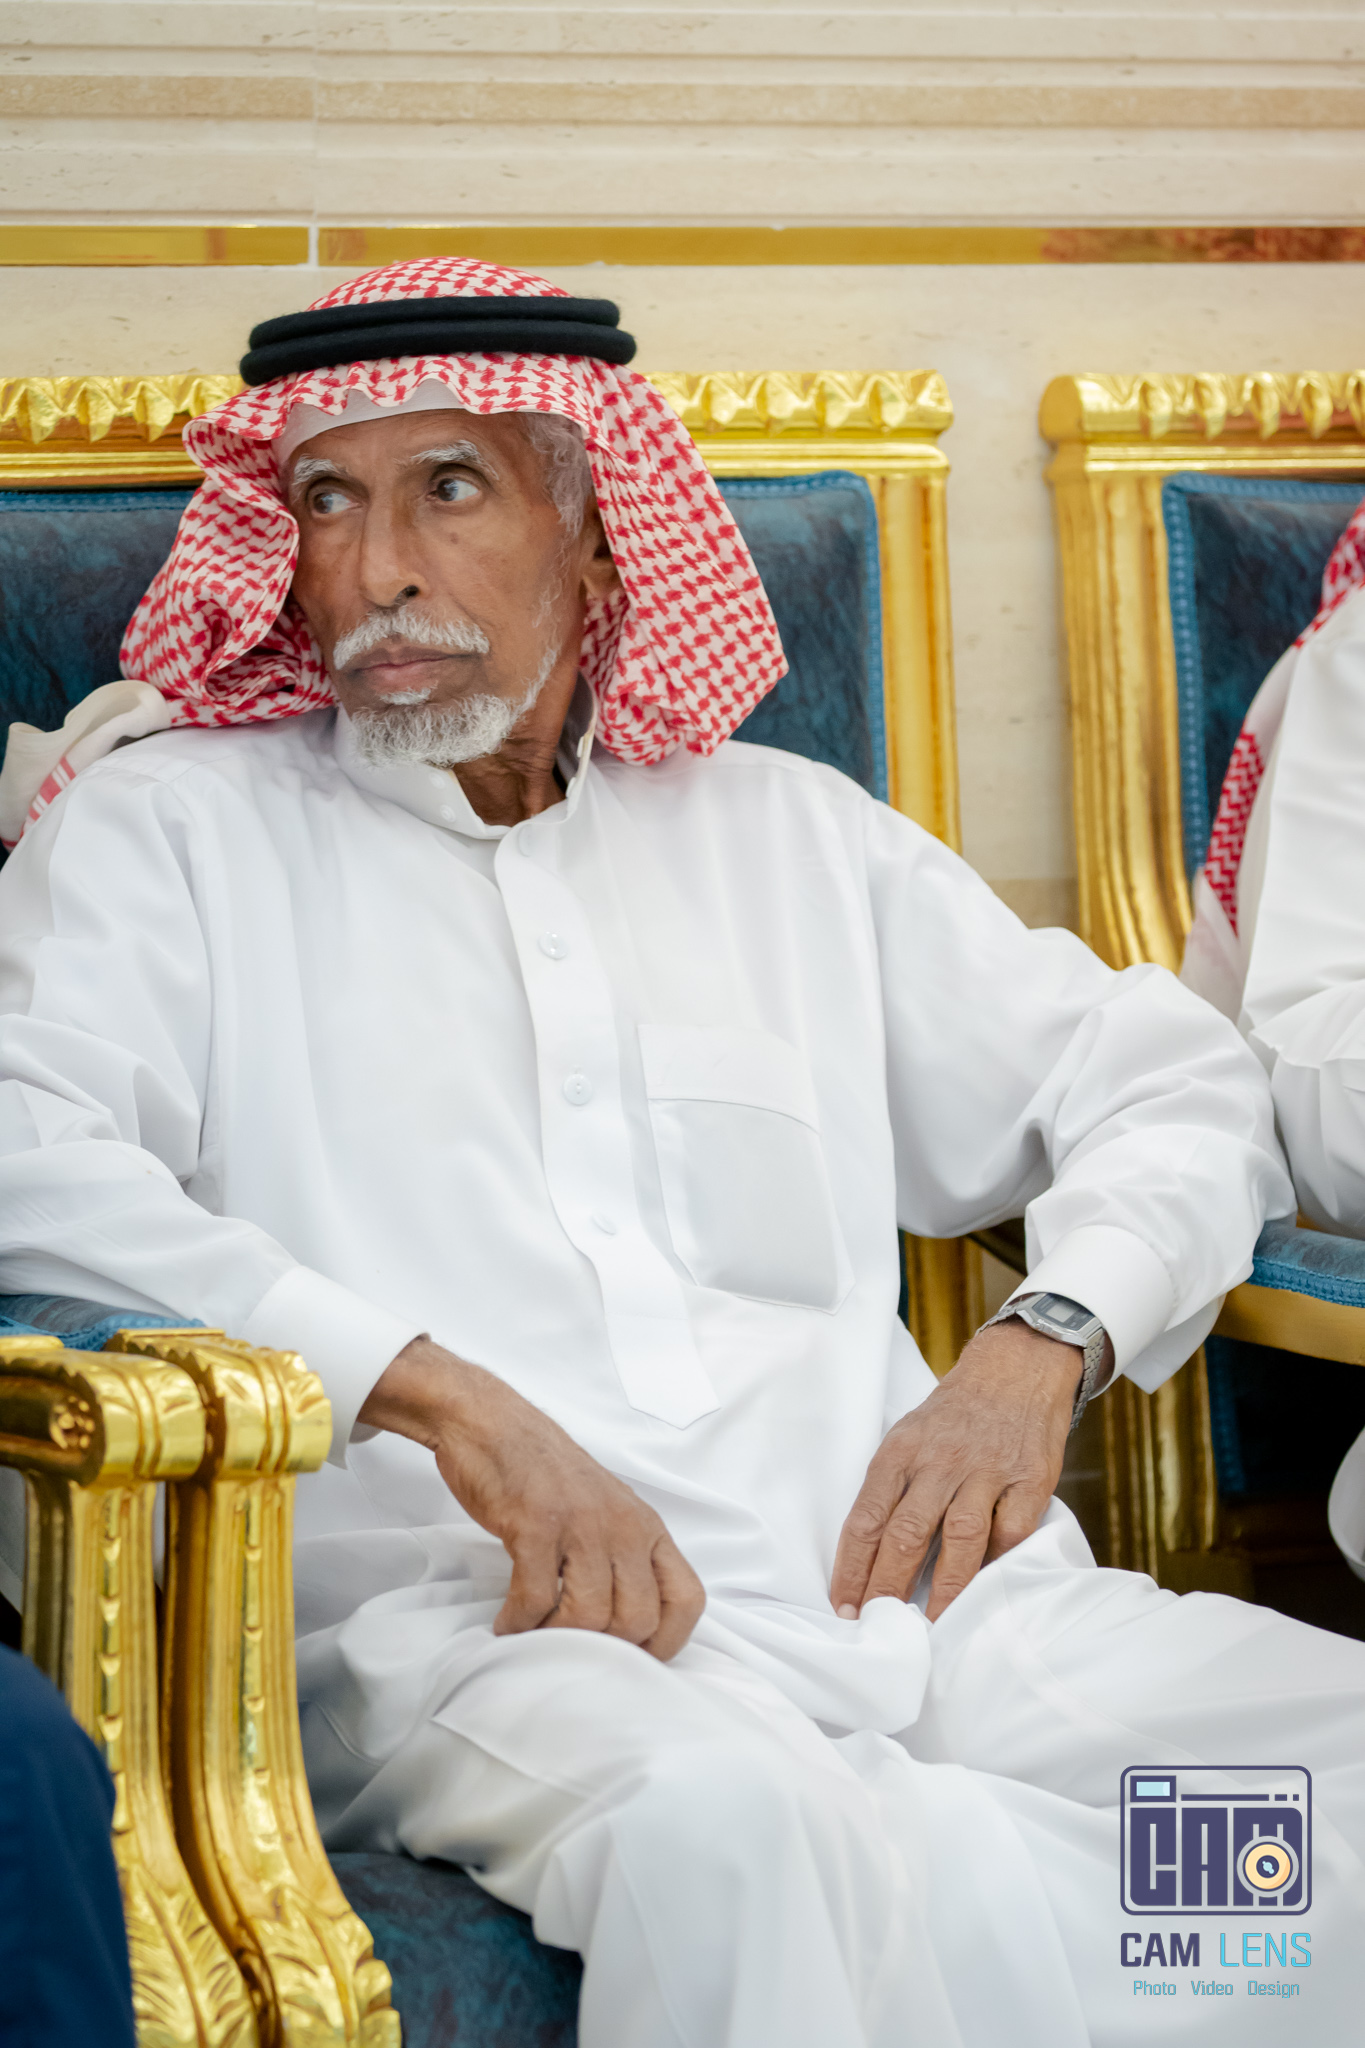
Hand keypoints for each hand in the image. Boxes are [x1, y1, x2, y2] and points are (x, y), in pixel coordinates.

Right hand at [358, 1336, 704, 1659]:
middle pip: (636, 1620)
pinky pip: (536, 1599)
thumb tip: (627, 1630)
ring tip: (534, 1631)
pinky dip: (519, 1623)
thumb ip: (624, 1559)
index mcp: (647, 1527)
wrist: (492, 1424)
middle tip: (568, 1641)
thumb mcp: (606, 1512)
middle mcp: (624, 1526)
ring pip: (590, 1616)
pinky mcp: (536, 1524)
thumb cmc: (545, 1476)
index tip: (630, 1658)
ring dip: (555, 1636)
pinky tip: (507, 1621)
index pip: (687, 1599)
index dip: (666, 1642)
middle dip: (601, 1647)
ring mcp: (582, 1524)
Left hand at [831, 1318, 1106, 1622]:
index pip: (867, 1517)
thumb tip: (870, 1553)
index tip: (843, 1606)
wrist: (1016, 1369)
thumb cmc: (955, 1413)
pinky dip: (995, 1564)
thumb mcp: (909, 1434)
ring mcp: (986, 1471)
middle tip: (877, 1625)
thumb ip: (894, 1485)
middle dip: (887, 1587)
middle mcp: (940, 1461)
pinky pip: (1009, 1532)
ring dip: (941, 1590)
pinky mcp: (1029, 1480)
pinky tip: (981, 1590)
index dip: (852, 1567)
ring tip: (927, 1625)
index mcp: (901, 1450)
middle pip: (906, 1534)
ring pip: (958, 1539)